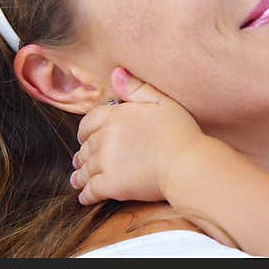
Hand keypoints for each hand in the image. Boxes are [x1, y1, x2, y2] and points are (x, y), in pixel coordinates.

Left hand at [71, 67, 203, 205]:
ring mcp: (106, 161)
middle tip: (84, 161)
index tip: (87, 139)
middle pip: (86, 147)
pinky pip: (89, 190)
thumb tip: (116, 72)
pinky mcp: (110, 184)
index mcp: (116, 115)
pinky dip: (86, 194)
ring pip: (85, 169)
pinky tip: (87, 197)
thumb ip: (136, 88)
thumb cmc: (181, 132)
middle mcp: (105, 137)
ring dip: (82, 175)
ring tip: (80, 179)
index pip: (87, 123)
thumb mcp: (163, 102)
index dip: (86, 132)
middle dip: (85, 154)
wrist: (189, 163)